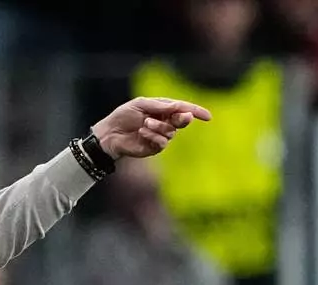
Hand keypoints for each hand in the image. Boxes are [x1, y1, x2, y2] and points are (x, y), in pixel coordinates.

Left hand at [92, 97, 211, 159]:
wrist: (109, 133)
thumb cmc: (123, 116)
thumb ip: (160, 106)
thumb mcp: (141, 104)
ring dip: (159, 127)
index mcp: (163, 109)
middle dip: (183, 118)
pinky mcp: (154, 147)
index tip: (207, 117)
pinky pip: (163, 142)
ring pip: (171, 132)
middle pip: (183, 121)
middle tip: (181, 116)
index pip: (184, 109)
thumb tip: (178, 107)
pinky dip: (153, 136)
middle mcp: (165, 122)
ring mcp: (160, 136)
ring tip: (144, 124)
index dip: (196, 112)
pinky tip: (142, 133)